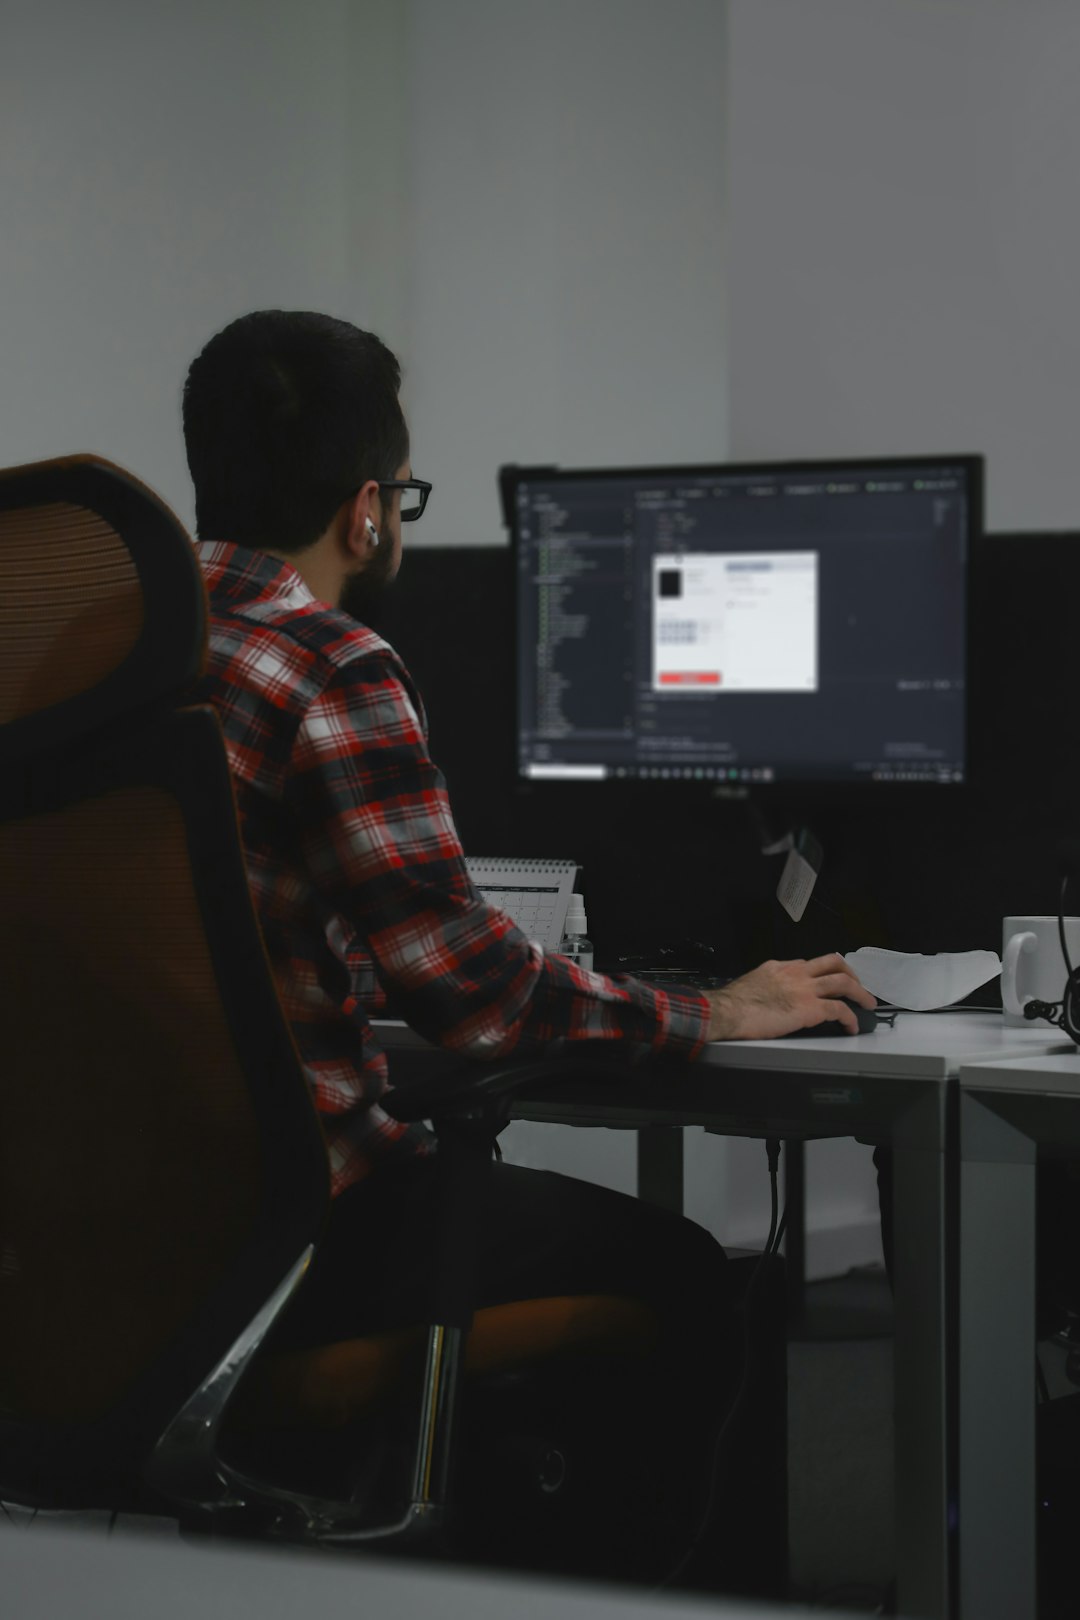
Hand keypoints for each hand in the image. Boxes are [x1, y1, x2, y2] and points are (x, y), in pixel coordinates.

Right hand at [703, 954, 876, 1041]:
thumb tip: (770, 995)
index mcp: (781, 967)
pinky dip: (851, 1018)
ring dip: (861, 993)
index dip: (823, 972)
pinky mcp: (811, 1008)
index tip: (827, 981)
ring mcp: (806, 989)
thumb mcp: (752, 983)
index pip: (809, 964)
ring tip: (868, 1004)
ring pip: (844, 983)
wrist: (727, 1011)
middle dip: (850, 974)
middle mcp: (797, 973)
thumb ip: (767, 985)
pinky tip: (852, 1026)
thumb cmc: (733, 1003)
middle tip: (857, 985)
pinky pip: (840, 1010)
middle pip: (834, 963)